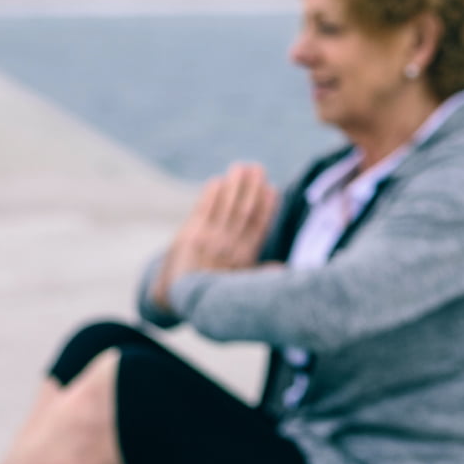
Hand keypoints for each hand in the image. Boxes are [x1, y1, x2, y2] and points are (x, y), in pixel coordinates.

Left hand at [151, 161, 280, 311]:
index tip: (272, 189)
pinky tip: (217, 181)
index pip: (259, 225)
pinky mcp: (189, 235)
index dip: (267, 206)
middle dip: (252, 187)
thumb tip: (284, 268)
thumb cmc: (214, 288)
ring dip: (234, 185)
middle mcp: (229, 246)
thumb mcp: (242, 285)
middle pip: (244, 210)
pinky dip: (211, 194)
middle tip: (258, 168)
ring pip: (226, 206)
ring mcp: (209, 239)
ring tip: (241, 167)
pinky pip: (203, 209)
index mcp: (245, 257)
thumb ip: (262, 273)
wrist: (179, 297)